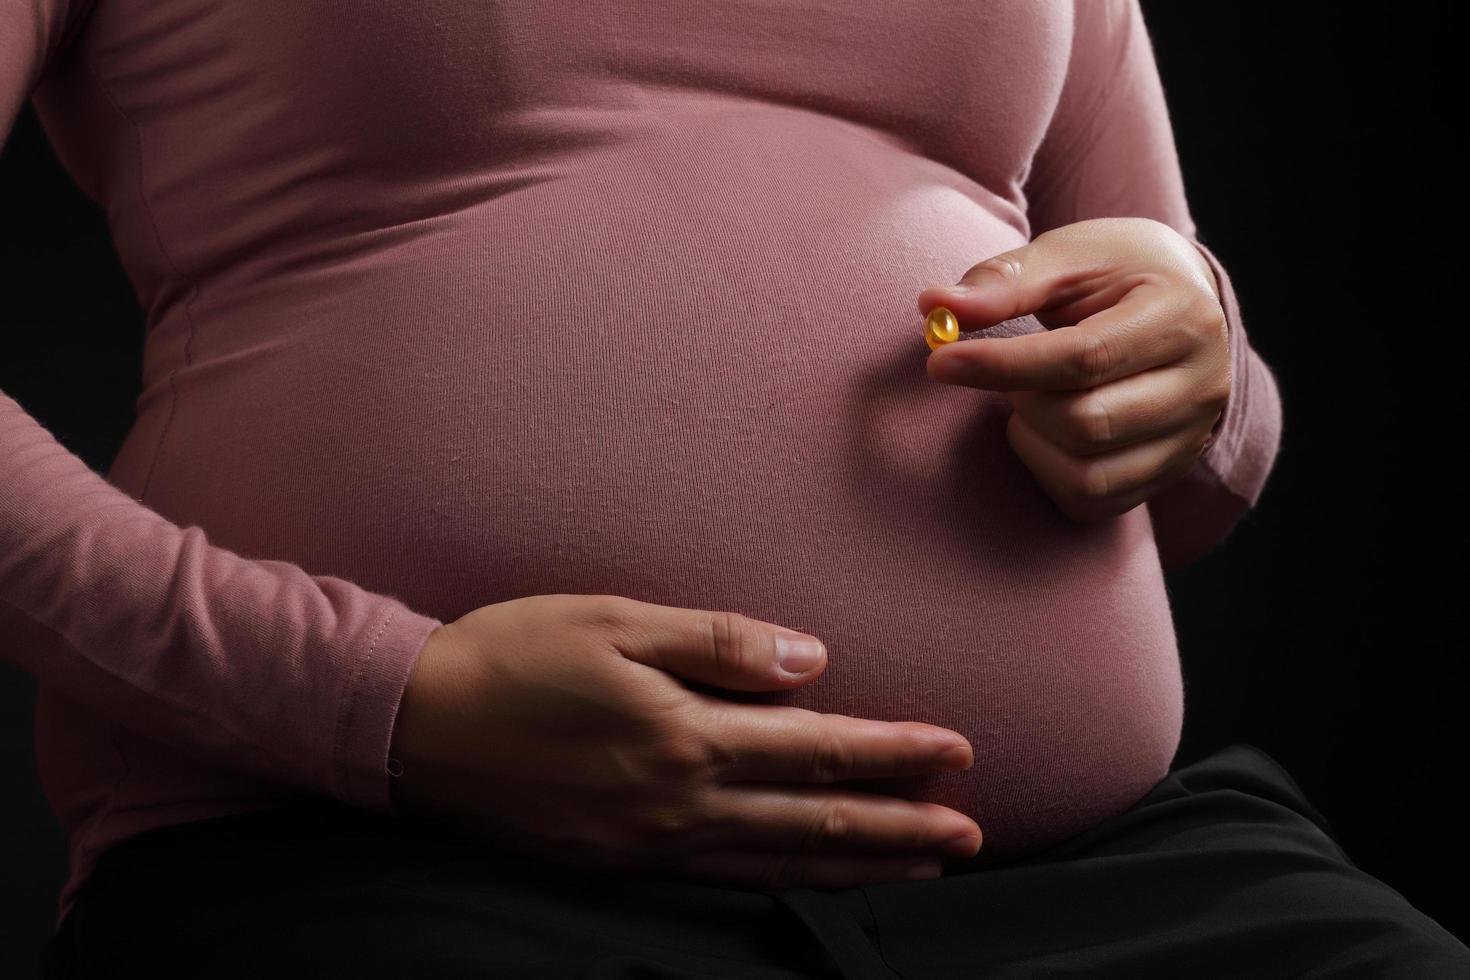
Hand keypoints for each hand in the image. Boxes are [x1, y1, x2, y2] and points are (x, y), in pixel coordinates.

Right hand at [388, 593, 982, 889]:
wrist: (410, 726)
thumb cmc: (512, 656)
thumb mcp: (615, 622)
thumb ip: (716, 643)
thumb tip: (810, 662)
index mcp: (685, 736)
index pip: (818, 750)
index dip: (895, 754)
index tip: (958, 754)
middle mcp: (679, 803)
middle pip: (815, 821)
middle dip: (901, 825)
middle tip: (969, 833)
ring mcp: (649, 845)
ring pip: (778, 863)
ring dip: (858, 866)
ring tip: (920, 867)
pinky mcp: (619, 864)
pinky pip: (724, 879)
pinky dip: (784, 883)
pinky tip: (809, 880)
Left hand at [918, 216, 1230, 521]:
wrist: (1179, 303)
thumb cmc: (1114, 274)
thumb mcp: (1066, 257)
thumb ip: (1004, 282)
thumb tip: (935, 306)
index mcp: (1183, 318)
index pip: (1084, 357)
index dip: (1003, 365)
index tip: (940, 362)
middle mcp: (1202, 387)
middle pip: (1086, 423)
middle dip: (1021, 398)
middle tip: (1004, 368)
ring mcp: (1190, 439)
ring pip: (1087, 474)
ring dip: (1032, 437)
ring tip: (1030, 394)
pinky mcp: (1167, 474)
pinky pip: (1091, 500)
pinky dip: (1047, 469)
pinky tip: (1045, 427)